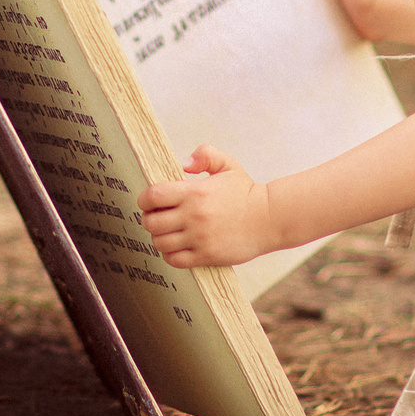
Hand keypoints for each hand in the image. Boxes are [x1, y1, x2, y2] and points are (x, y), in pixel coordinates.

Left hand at [137, 145, 277, 268]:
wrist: (270, 218)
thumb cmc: (247, 192)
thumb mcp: (228, 165)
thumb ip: (205, 156)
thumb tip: (183, 164)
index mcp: (195, 192)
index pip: (153, 196)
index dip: (144, 199)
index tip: (148, 201)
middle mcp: (194, 216)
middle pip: (152, 222)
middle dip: (149, 219)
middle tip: (156, 218)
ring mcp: (199, 238)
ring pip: (160, 243)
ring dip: (159, 238)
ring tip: (167, 233)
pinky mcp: (206, 255)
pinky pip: (175, 259)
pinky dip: (170, 254)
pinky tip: (177, 247)